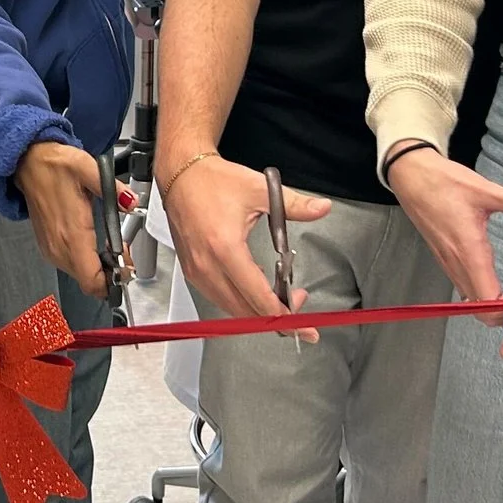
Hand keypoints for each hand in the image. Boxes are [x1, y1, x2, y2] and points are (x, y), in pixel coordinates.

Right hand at [14, 141, 113, 298]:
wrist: (28, 163)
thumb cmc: (54, 166)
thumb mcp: (87, 168)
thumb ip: (113, 188)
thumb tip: (130, 201)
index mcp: (71, 233)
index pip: (92, 281)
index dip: (114, 281)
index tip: (125, 265)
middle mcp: (59, 247)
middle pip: (90, 282)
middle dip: (111, 272)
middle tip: (121, 249)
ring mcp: (51, 249)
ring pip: (81, 276)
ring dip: (99, 267)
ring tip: (108, 243)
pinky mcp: (48, 247)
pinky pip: (71, 266)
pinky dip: (86, 261)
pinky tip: (92, 241)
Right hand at [157, 150, 328, 325]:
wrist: (181, 175)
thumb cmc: (213, 181)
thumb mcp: (260, 190)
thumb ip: (295, 205)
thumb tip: (321, 208)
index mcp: (225, 248)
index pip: (260, 298)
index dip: (287, 317)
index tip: (306, 328)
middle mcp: (208, 265)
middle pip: (247, 312)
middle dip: (277, 316)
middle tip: (298, 302)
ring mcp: (197, 272)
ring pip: (233, 310)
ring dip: (258, 310)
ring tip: (279, 294)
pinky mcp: (192, 272)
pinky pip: (219, 299)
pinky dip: (240, 302)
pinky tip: (255, 288)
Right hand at [388, 147, 502, 306]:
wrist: (411, 177)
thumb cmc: (441, 183)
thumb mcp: (483, 189)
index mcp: (469, 251)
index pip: (489, 301)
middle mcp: (457, 264)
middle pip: (483, 311)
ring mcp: (450, 265)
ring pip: (474, 303)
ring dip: (497, 302)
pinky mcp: (447, 261)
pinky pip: (467, 289)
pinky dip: (485, 292)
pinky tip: (499, 275)